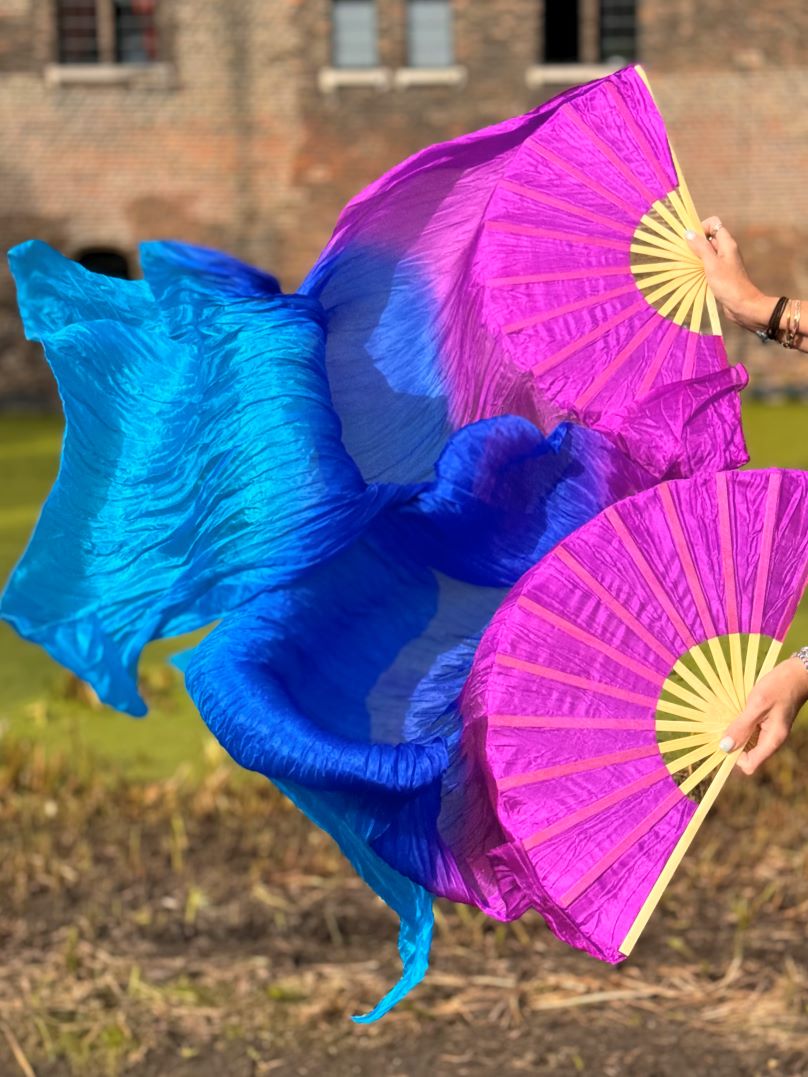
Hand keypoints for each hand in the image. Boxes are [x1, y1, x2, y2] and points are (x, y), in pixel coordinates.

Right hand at [684, 216, 774, 333]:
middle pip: (708, 237)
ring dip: (696, 257)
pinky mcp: (721, 273)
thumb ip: (701, 247)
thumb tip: (688, 233)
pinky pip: (707, 264)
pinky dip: (700, 267)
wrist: (742, 305)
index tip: (692, 241)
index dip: (701, 228)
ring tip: (691, 267)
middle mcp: (726, 249)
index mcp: (727, 243)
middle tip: (689, 256)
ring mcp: (723, 261)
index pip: (714, 224)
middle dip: (696, 243)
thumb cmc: (728, 284)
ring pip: (707, 252)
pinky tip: (695, 276)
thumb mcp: (711, 264)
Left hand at [719, 657, 807, 774]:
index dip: (735, 756)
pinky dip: (742, 724)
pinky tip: (739, 711)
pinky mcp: (767, 723)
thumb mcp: (757, 705)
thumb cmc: (779, 687)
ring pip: (748, 742)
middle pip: (747, 755)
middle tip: (727, 723)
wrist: (797, 674)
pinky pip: (751, 731)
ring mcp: (770, 732)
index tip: (726, 738)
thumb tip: (725, 747)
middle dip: (734, 743)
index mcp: (772, 740)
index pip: (749, 765)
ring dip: (737, 732)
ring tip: (733, 715)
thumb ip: (741, 727)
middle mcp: (772, 740)